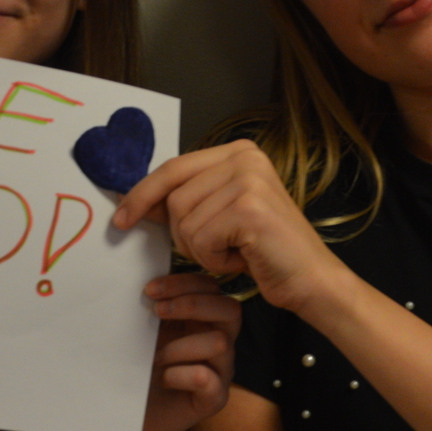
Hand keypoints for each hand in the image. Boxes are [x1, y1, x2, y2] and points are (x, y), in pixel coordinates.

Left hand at [114, 140, 347, 315]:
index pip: (173, 168)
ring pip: (184, 221)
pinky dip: (214, 260)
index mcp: (239, 151)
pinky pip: (200, 240)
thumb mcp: (221, 214)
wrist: (311, 279)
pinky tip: (242, 258)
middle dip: (183, 234)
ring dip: (201, 250)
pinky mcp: (249, 209)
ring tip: (234, 251)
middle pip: (174, 197)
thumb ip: (187, 199)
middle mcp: (245, 157)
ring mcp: (248, 181)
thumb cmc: (265, 250)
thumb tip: (136, 201)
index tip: (120, 218)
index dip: (142, 194)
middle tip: (215, 249)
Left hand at [138, 272, 238, 430]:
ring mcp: (222, 371)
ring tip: (155, 357)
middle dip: (191, 305)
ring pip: (220, 343)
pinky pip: (207, 379)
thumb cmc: (141, 367)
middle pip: (231, 309)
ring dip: (180, 346)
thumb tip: (147, 283)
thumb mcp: (146, 331)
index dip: (184, 283)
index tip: (150, 290)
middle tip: (157, 311)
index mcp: (205, 319)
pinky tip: (163, 379)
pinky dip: (180, 375)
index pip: (212, 288)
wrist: (135, 414)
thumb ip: (154, 307)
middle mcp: (220, 341)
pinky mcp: (215, 398)